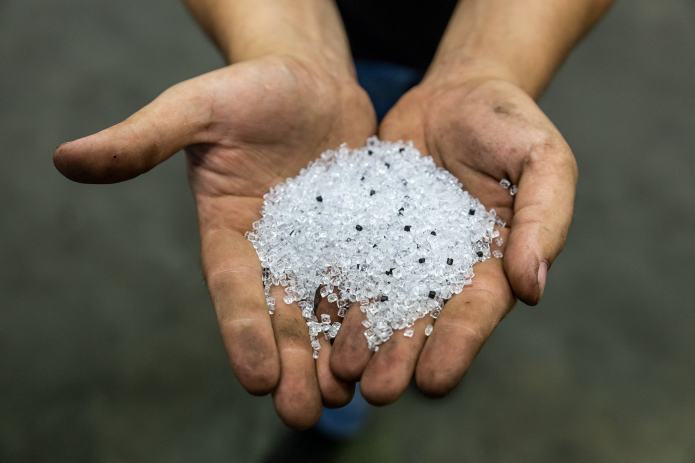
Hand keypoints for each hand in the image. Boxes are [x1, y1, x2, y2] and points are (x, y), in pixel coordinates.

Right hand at [54, 56, 376, 427]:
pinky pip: (371, 274)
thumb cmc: (248, 89)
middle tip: (304, 412)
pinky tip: (392, 344)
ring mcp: (320, 244)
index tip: (257, 379)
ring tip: (349, 394)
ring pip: (328, 307)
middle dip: (293, 362)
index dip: (243, 333)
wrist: (308, 78)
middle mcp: (275, 248)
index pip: (234, 291)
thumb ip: (144, 139)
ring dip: (336, 351)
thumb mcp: (196, 107)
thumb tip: (63, 158)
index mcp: (229, 232)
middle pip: (282, 313)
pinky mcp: (360, 232)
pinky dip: (379, 309)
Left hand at [329, 69, 576, 402]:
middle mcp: (443, 268)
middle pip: (422, 319)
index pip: (476, 312)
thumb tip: (533, 287)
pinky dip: (332, 291)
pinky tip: (310, 317)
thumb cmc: (508, 124)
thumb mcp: (542, 160)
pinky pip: (347, 261)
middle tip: (375, 390)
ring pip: (379, 301)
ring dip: (360, 338)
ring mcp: (401, 251)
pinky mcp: (366, 229)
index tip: (433, 381)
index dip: (457, 346)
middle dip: (400, 356)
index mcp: (491, 262)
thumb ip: (543, 219)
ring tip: (338, 369)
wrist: (456, 93)